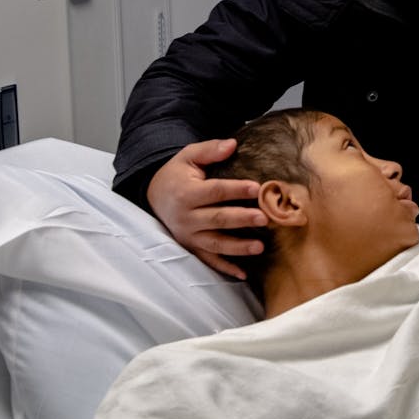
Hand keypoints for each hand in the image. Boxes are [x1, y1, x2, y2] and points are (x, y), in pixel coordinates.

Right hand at [147, 138, 265, 279]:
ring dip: (237, 247)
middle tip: (264, 218)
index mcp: (186, 193)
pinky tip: (243, 274)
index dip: (236, 189)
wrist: (154, 194)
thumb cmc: (178, 174)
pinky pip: (208, 260)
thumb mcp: (188, 156)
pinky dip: (225, 268)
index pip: (215, 192)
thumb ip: (210, 150)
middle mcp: (186, 217)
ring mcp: (188, 235)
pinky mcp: (190, 247)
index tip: (256, 188)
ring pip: (214, 243)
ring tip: (260, 247)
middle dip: (241, 219)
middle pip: (217, 219)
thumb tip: (233, 145)